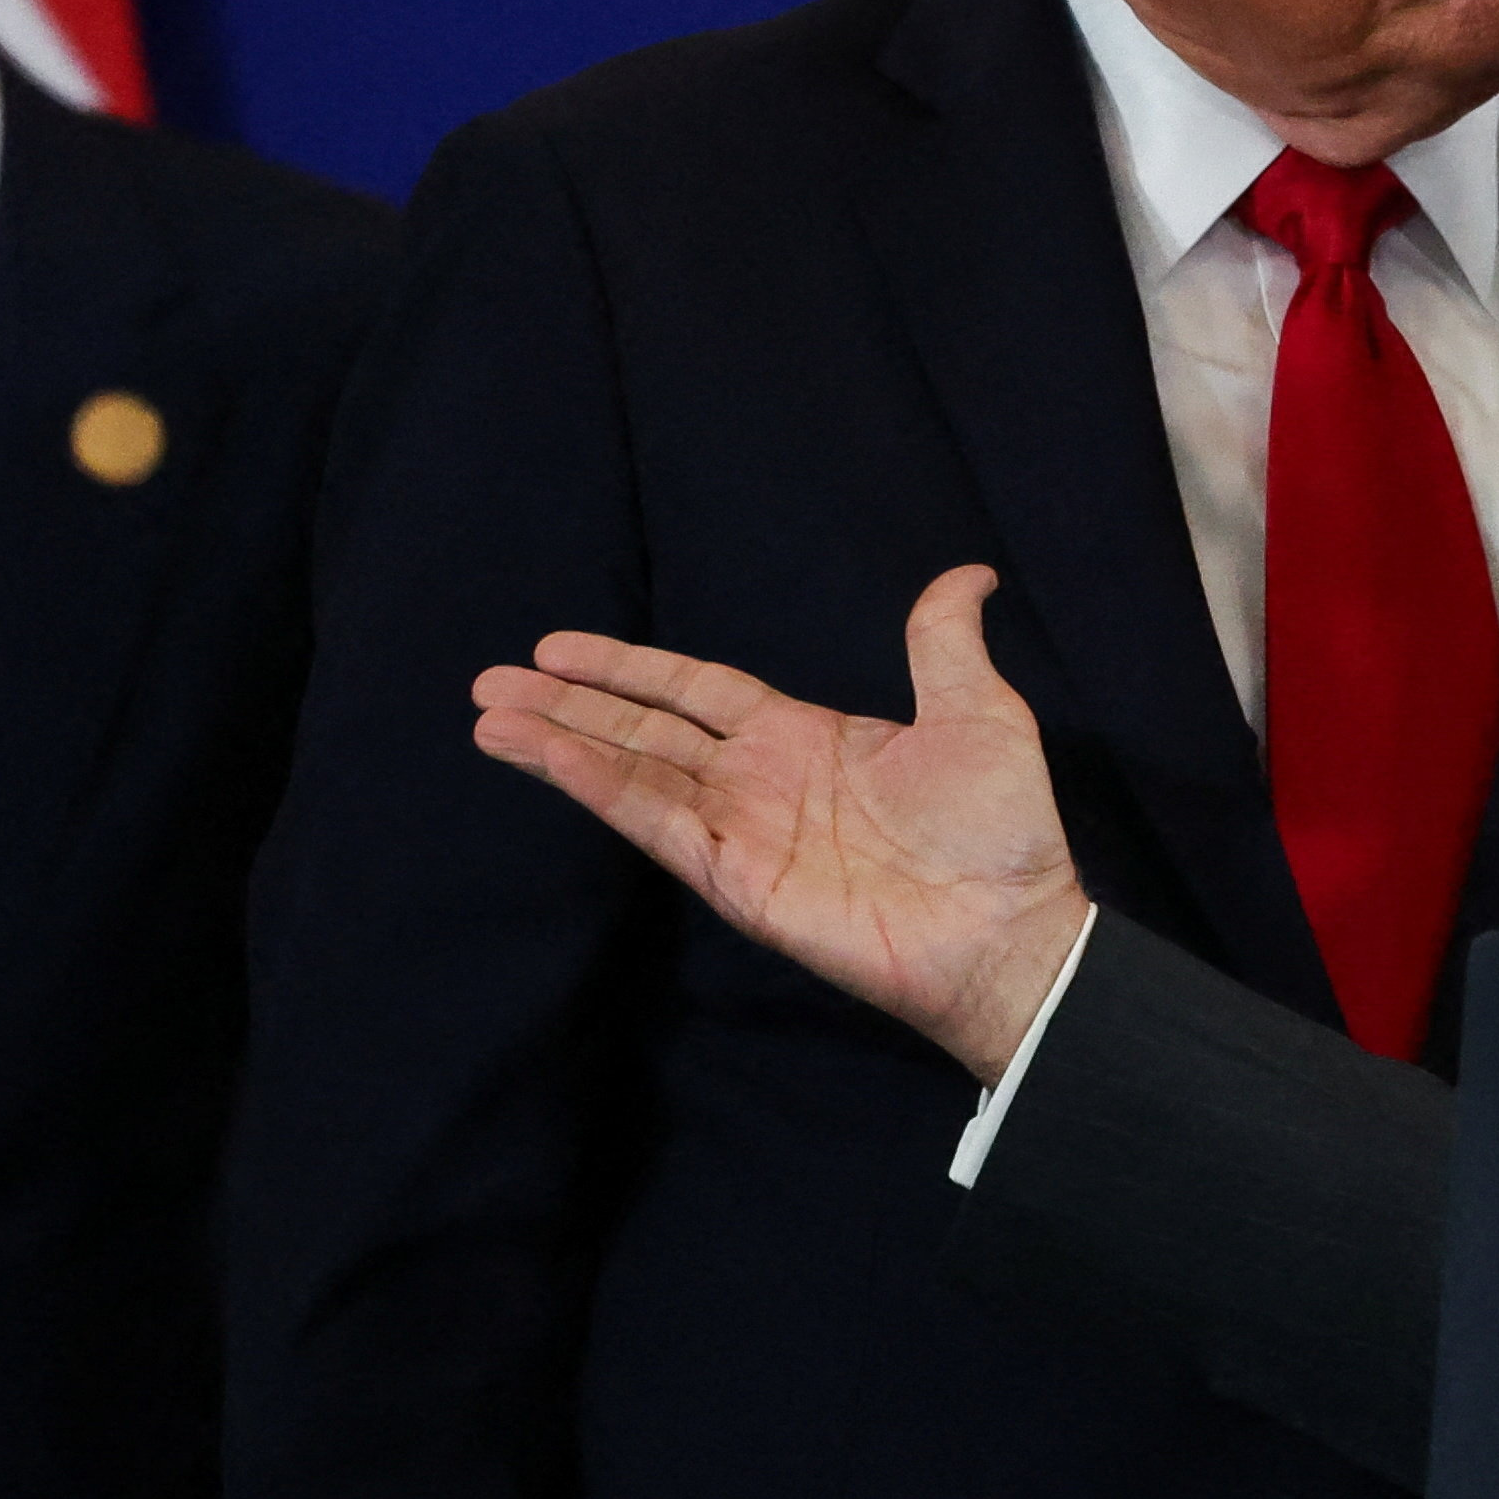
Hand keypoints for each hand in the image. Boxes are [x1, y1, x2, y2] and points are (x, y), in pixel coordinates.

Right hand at [472, 566, 1088, 1082]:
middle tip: (492, 679)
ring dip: (558, 745)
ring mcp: (742, 832)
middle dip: (568, 704)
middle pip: (642, 730)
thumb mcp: (979, 712)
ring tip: (488, 717)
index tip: (559, 647)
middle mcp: (758, 782)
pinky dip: (598, 788)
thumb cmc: (1002, 830)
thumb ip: (943, 642)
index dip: (630, 667)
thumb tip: (969, 573)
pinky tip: (548, 755)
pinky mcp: (736, 879)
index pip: (695, 691)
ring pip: (630, 774)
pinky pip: (655, 822)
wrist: (1010, 926)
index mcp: (803, 737)